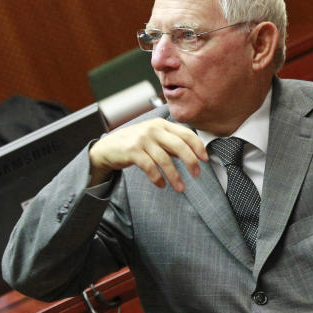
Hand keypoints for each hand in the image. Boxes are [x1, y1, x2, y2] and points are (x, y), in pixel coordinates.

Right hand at [88, 119, 206, 190]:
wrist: (107, 148)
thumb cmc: (133, 143)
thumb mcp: (153, 138)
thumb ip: (170, 143)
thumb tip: (191, 153)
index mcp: (161, 124)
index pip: (185, 133)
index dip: (197, 146)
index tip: (205, 159)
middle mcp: (152, 129)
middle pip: (179, 146)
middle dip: (191, 162)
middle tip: (197, 174)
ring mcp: (142, 139)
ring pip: (165, 160)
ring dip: (175, 176)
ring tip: (180, 188)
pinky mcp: (132, 151)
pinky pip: (150, 167)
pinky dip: (158, 178)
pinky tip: (162, 185)